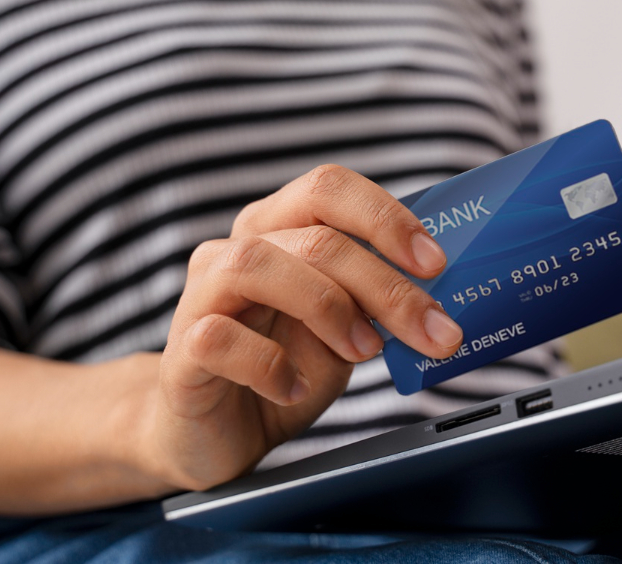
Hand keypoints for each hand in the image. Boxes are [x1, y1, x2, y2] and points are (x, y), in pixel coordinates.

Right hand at [146, 164, 461, 490]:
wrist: (212, 433)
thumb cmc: (281, 369)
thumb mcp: (342, 332)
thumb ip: (374, 303)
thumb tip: (439, 297)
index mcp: (278, 230)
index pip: (328, 189)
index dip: (385, 217)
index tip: (435, 263)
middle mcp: (235, 250)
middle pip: (314, 235)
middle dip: (385, 284)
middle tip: (434, 331)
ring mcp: (201, 296)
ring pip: (256, 264)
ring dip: (328, 308)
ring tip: (365, 352)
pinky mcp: (182, 350)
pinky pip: (219, 337)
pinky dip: (269, 365)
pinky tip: (293, 389)